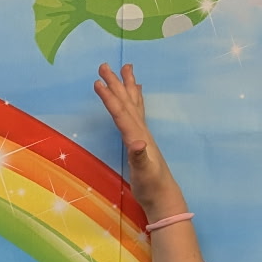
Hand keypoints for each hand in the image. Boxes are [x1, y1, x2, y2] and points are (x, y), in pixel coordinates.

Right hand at [93, 63, 181, 213]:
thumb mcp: (144, 174)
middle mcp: (141, 130)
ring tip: (125, 68)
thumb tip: (136, 143)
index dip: (109, 98)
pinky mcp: (141, 138)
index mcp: (137, 136)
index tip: (98, 82)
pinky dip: (135, 99)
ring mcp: (142, 133)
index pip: (121, 113)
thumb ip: (140, 158)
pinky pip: (137, 112)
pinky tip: (136, 92)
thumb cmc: (151, 186)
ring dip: (127, 86)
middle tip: (104, 65)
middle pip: (126, 102)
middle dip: (115, 83)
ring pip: (133, 104)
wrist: (163, 196)